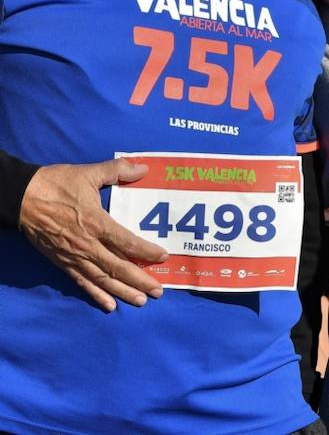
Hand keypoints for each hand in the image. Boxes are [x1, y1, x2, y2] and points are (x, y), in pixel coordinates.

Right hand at [18, 159, 168, 310]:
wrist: (20, 198)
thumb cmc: (56, 185)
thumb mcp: (89, 173)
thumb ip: (118, 170)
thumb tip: (143, 168)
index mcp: (96, 223)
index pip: (126, 242)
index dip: (146, 251)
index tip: (163, 257)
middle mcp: (87, 245)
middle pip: (118, 267)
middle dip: (140, 280)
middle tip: (158, 292)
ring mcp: (74, 256)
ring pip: (102, 279)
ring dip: (122, 291)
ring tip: (141, 301)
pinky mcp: (62, 262)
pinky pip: (82, 282)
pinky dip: (96, 295)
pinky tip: (109, 305)